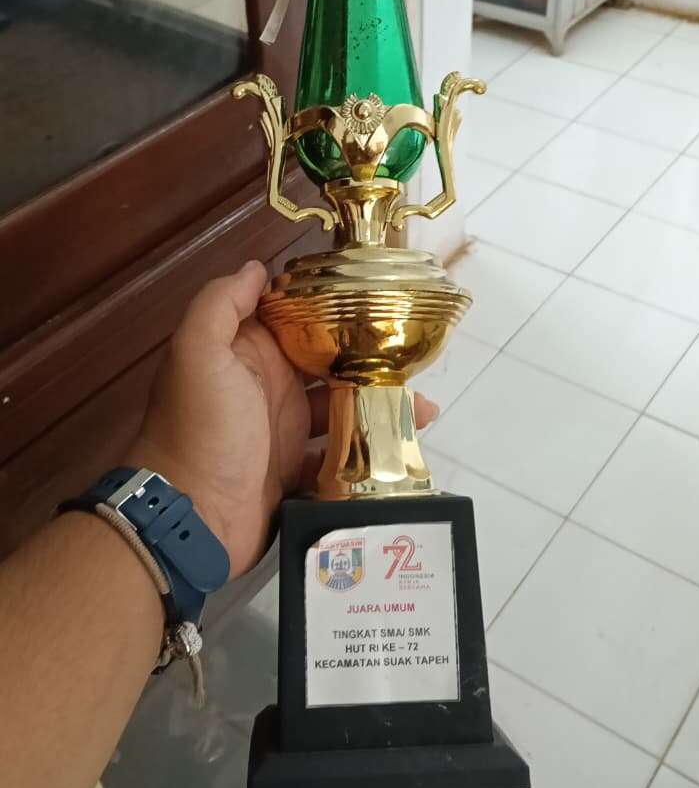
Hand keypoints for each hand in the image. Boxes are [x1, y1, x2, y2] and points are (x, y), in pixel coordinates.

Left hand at [126, 262, 437, 577]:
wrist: (188, 521)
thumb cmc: (199, 429)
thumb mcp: (198, 353)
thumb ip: (221, 304)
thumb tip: (259, 266)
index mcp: (247, 352)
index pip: (296, 316)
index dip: (334, 305)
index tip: (381, 297)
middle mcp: (266, 386)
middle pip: (327, 362)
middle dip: (369, 358)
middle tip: (415, 358)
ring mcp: (282, 431)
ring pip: (340, 409)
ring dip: (376, 407)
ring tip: (422, 409)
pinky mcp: (295, 472)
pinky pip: (339, 456)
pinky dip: (367, 452)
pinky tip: (402, 451)